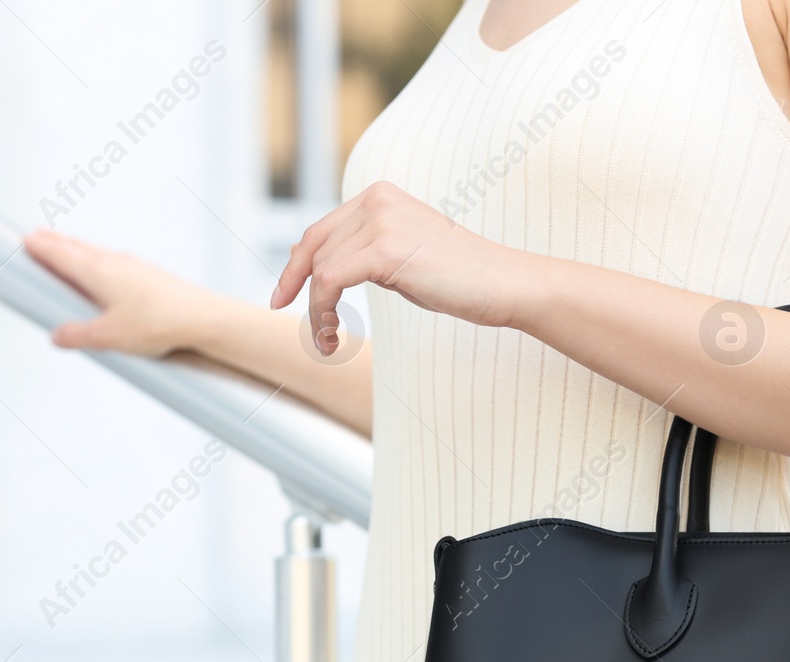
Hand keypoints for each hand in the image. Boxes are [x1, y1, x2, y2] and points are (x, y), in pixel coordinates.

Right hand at [24, 229, 217, 355]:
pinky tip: (111, 271)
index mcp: (97, 271)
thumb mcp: (108, 336)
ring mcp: (136, 267)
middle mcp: (115, 262)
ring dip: (81, 250)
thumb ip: (78, 335)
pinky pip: (119, 264)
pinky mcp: (153, 277)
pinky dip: (104, 262)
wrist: (203, 318)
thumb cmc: (156, 324)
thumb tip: (57, 335)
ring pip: (100, 254)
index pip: (60, 254)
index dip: (41, 247)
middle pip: (79, 248)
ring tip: (70, 249)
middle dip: (57, 243)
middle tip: (40, 236)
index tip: (25, 238)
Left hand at [269, 181, 530, 355]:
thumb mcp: (403, 256)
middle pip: (313, 247)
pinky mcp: (384, 249)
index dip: (296, 266)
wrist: (504, 284)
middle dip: (297, 288)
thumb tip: (322, 269)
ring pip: (320, 269)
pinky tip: (333, 333)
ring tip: (328, 338)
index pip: (320, 230)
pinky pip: (330, 282)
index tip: (285, 297)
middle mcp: (375, 199)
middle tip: (300, 324)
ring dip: (316, 310)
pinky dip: (323, 311)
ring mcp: (379, 220)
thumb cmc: (461, 278)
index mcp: (379, 195)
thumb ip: (365, 252)